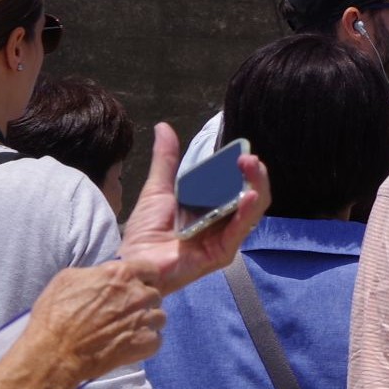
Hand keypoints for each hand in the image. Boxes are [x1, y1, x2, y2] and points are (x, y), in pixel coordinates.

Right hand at [23, 261, 167, 382]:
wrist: (54, 352)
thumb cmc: (55, 315)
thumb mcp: (68, 280)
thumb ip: (96, 273)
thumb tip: (105, 275)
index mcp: (122, 274)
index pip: (150, 269)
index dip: (142, 279)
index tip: (133, 287)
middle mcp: (139, 294)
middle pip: (154, 294)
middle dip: (141, 302)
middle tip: (122, 313)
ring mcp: (145, 319)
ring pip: (159, 317)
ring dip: (145, 323)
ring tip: (123, 331)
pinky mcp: (147, 343)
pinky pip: (156, 339)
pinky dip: (144, 343)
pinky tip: (125, 345)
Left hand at [120, 122, 269, 294]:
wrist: (132, 262)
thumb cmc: (145, 233)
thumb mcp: (158, 189)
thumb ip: (166, 160)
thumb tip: (164, 127)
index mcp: (212, 209)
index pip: (237, 186)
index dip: (243, 169)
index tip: (241, 152)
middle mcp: (223, 223)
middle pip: (250, 196)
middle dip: (254, 175)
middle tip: (248, 157)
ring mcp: (226, 239)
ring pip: (252, 211)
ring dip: (256, 187)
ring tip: (252, 167)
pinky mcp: (223, 252)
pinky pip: (239, 230)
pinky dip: (247, 212)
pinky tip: (249, 195)